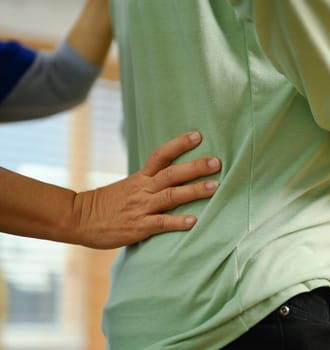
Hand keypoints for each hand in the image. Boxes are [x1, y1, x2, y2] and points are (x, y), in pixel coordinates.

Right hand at [73, 132, 220, 248]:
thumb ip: (149, 183)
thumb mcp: (128, 186)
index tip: (198, 136)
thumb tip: (173, 178)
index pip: (161, 155)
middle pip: (172, 173)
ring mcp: (141, 207)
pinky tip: (193, 221)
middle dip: (195, 167)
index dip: (179, 144)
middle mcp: (143, 189)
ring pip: (171, 196)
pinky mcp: (138, 227)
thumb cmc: (106, 204)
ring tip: (214, 187)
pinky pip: (161, 223)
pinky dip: (177, 222)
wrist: (78, 219)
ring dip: (194, 191)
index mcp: (140, 178)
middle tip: (217, 162)